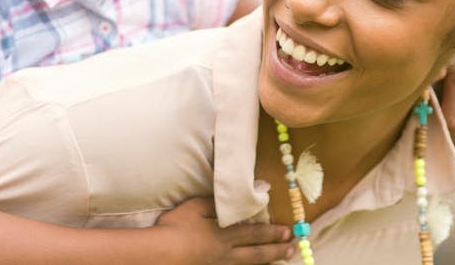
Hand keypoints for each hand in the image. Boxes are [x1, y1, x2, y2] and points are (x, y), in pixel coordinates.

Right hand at [155, 197, 293, 263]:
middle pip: (257, 252)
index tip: (288, 232)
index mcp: (224, 234)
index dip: (272, 232)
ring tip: (281, 261)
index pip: (254, 233)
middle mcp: (226, 253)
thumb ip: (218, 202)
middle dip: (276, 249)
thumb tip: (239, 197)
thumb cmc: (176, 227)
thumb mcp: (196, 206)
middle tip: (293, 248)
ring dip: (267, 262)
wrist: (162, 254)